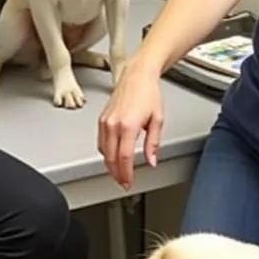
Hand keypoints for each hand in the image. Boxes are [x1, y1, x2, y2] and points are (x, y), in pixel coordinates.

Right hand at [97, 62, 164, 188]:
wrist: (137, 76)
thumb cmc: (148, 93)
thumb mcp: (157, 120)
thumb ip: (153, 143)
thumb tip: (151, 160)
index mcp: (128, 125)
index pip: (124, 158)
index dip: (126, 174)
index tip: (129, 182)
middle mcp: (114, 124)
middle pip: (111, 158)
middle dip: (117, 174)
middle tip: (124, 182)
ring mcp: (105, 122)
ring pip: (103, 152)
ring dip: (110, 165)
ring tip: (119, 172)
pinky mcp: (101, 119)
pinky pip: (101, 142)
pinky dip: (106, 153)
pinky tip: (113, 156)